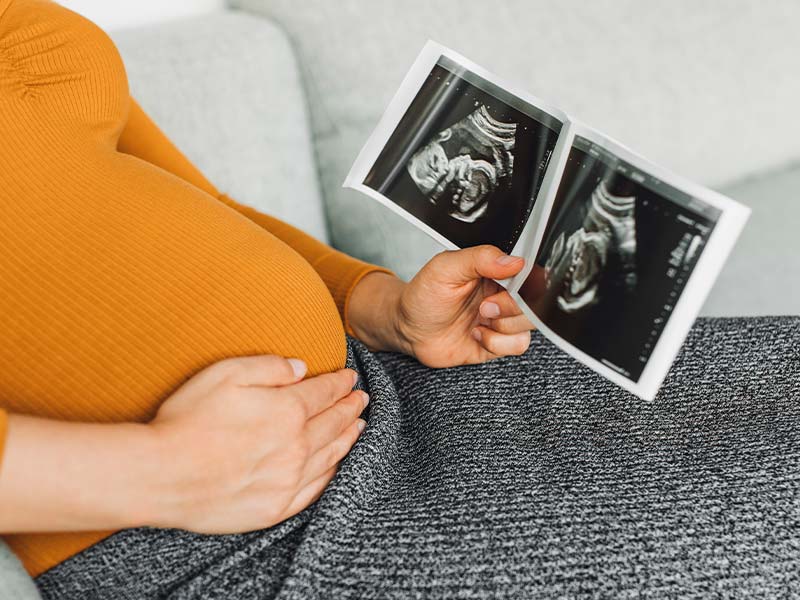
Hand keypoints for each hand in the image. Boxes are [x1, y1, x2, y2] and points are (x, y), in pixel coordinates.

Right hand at [148, 356, 366, 532]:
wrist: (162, 475)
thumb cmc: (189, 420)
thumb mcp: (226, 373)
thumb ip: (269, 367)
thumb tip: (301, 367)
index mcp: (287, 410)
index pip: (325, 393)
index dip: (340, 383)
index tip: (350, 378)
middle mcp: (297, 446)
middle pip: (334, 423)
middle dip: (350, 407)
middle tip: (361, 399)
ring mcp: (289, 480)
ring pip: (331, 455)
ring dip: (349, 437)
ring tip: (359, 426)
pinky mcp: (276, 507)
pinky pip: (316, 489)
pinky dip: (332, 472)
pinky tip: (335, 464)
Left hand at [348, 245, 534, 367]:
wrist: (407, 329)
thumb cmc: (423, 295)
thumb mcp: (445, 267)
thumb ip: (479, 258)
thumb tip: (514, 260)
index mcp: (496, 272)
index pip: (530, 274)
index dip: (526, 283)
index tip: (509, 287)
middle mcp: (503, 295)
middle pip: (534, 302)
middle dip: (511, 307)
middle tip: (485, 306)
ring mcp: (501, 320)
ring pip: (529, 325)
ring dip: (504, 325)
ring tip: (479, 319)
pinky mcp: (497, 343)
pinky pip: (517, 345)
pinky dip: (498, 343)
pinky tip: (477, 335)